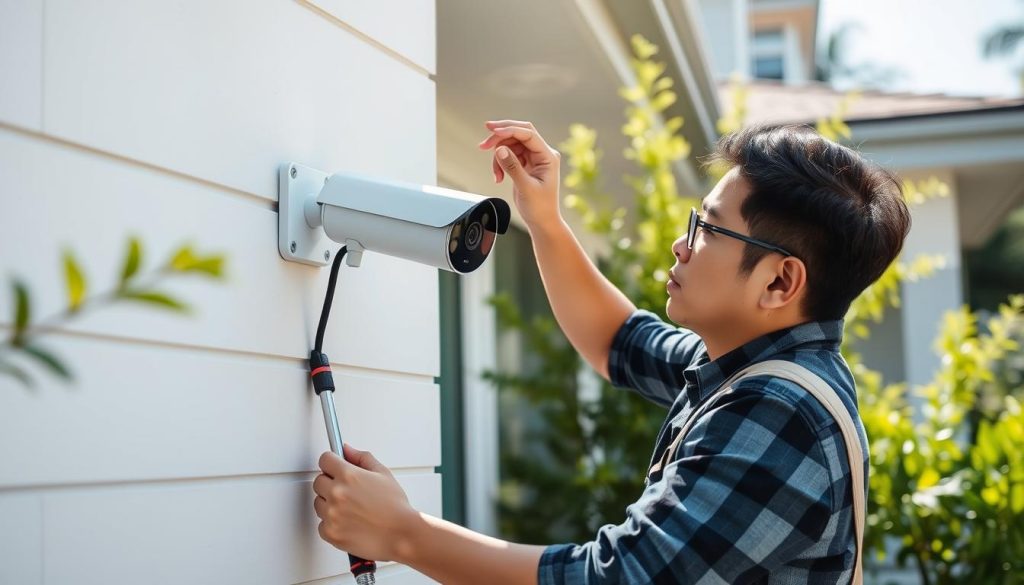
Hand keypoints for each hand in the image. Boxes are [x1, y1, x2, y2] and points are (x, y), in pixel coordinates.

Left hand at [313, 444, 416, 561]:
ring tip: (351, 509)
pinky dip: (332, 524)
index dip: (332, 463)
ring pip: (318, 503)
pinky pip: (321, 524)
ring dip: (329, 504)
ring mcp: (331, 514)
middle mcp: (337, 493)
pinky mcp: (330, 533)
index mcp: (349, 475)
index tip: (335, 468)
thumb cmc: (395, 507)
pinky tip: (348, 522)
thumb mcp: (383, 474)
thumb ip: (362, 458)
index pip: (325, 460)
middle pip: (318, 481)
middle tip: (348, 491)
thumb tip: (347, 450)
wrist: (400, 534)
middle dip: (330, 483)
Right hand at [478, 119, 562, 232]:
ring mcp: (533, 158)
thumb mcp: (525, 187)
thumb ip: (512, 167)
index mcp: (548, 156)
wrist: (542, 221)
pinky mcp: (525, 163)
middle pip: (519, 134)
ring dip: (498, 156)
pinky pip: (508, 155)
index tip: (493, 132)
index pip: (528, 134)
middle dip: (500, 137)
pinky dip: (500, 163)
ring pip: (510, 144)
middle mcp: (542, 153)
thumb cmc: (540, 207)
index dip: (510, 130)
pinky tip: (498, 176)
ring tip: (496, 174)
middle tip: (483, 144)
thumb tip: (500, 149)